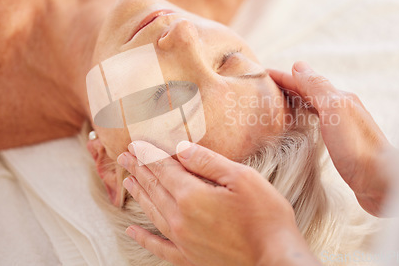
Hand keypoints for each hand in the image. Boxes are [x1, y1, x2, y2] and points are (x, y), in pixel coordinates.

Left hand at [117, 141, 320, 265]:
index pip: (163, 169)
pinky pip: (158, 246)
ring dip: (139, 193)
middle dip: (138, 169)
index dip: (148, 154)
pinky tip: (131, 231)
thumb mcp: (242, 178)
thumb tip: (181, 149)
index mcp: (191, 196)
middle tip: (124, 156)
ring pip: (152, 211)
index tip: (135, 144)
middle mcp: (180, 219)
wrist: (275, 260)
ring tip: (127, 180)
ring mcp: (182, 241)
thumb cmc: (265, 217)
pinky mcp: (189, 258)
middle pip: (154, 188)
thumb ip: (207, 162)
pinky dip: (143, 238)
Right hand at [269, 61, 393, 215]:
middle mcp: (341, 109)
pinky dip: (302, 120)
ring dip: (294, 103)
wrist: (382, 182)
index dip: (282, 77)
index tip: (260, 73)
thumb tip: (299, 65)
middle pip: (308, 92)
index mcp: (338, 98)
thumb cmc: (357, 147)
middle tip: (262, 89)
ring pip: (312, 108)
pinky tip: (298, 128)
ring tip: (275, 106)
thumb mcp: (334, 110)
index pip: (304, 81)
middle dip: (286, 88)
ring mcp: (342, 127)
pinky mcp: (342, 146)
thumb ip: (317, 87)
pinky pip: (316, 125)